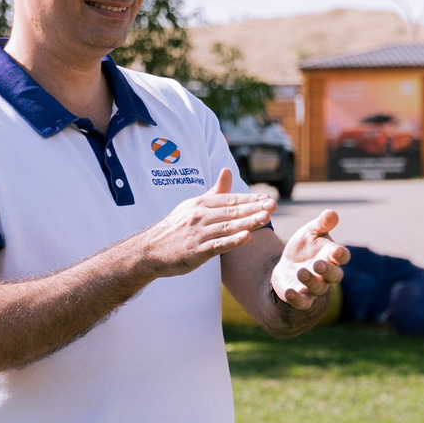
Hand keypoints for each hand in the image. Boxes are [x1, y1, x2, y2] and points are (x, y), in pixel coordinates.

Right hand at [137, 169, 273, 278]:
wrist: (149, 251)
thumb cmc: (175, 228)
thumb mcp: (193, 206)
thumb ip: (214, 192)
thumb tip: (227, 171)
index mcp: (200, 204)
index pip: (230, 199)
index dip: (250, 199)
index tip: (268, 198)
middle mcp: (199, 216)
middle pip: (232, 211)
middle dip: (254, 208)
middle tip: (273, 205)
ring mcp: (197, 234)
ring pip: (227, 226)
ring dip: (248, 222)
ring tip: (266, 218)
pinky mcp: (195, 251)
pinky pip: (217, 245)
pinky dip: (233, 241)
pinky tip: (247, 237)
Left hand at [270, 208, 349, 308]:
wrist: (287, 265)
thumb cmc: (304, 247)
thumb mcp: (310, 232)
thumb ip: (322, 224)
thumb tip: (332, 213)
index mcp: (331, 256)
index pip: (342, 257)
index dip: (341, 255)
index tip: (335, 251)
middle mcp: (327, 274)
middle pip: (335, 276)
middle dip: (327, 270)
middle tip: (318, 264)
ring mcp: (315, 287)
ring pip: (319, 288)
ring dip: (311, 281)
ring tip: (300, 272)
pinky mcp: (301, 297)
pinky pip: (302, 303)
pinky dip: (297, 299)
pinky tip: (289, 292)